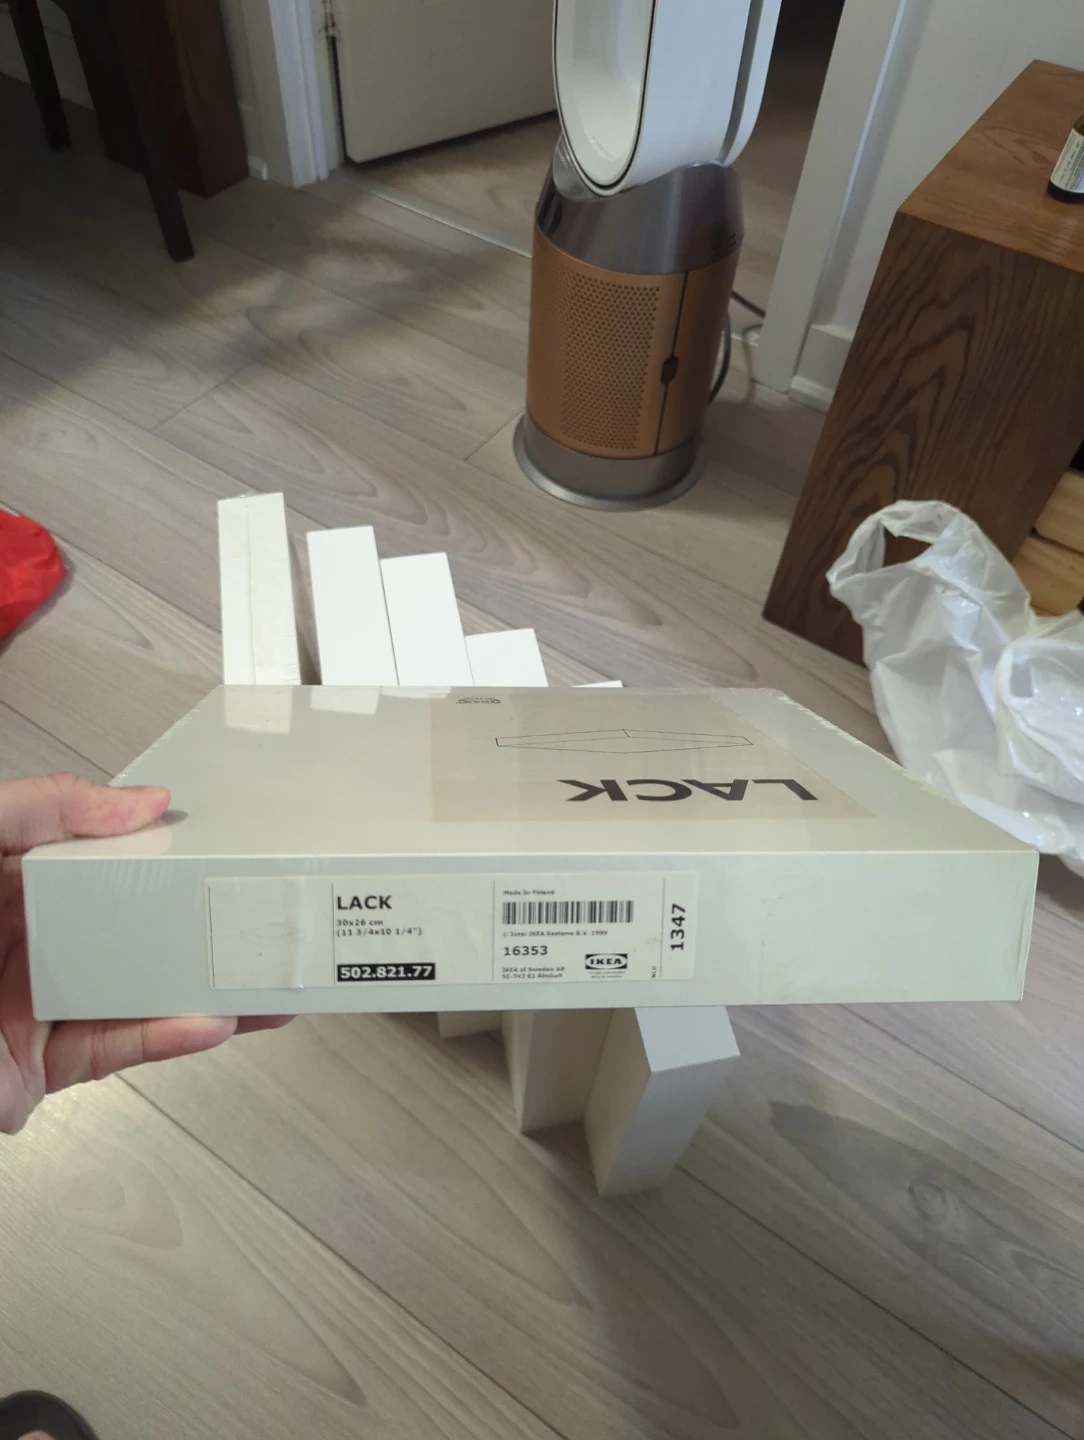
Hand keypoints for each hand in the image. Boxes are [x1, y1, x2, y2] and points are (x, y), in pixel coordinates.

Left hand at [0, 773, 290, 1133]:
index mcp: (15, 881)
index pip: (112, 860)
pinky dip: (168, 1038)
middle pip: (139, 931)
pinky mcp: (40, 1068)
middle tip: (260, 918)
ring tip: (263, 979)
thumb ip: (46, 808)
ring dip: (207, 991)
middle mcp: (32, 942)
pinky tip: (207, 1020)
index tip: (220, 849)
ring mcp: (39, 1005)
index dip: (169, 855)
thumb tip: (138, 802)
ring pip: (143, 996)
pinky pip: (117, 1049)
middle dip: (205, 928)